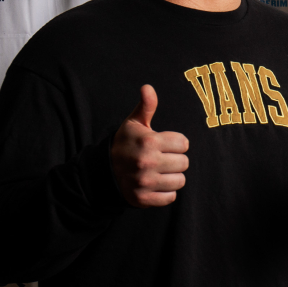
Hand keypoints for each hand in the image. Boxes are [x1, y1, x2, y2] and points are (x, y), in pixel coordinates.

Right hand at [110, 85, 188, 207]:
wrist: (103, 171)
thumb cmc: (125, 144)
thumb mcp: (134, 123)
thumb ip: (146, 106)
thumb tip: (148, 87)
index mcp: (148, 142)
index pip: (184, 143)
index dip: (176, 143)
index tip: (164, 144)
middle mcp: (147, 162)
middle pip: (184, 163)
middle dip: (175, 160)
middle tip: (162, 159)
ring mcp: (145, 182)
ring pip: (180, 181)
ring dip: (173, 177)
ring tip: (160, 172)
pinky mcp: (143, 199)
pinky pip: (170, 198)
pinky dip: (166, 193)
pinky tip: (156, 185)